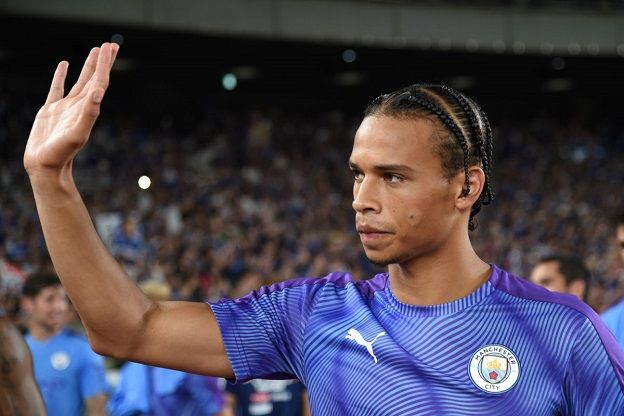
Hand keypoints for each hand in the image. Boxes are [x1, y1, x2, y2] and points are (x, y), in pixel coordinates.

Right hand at [24, 42, 118, 175]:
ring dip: (88, 65)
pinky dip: (61, 75)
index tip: (110, 48)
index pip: (100, 82)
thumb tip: (100, 92)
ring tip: (95, 50)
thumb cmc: (62, 153)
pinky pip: (57, 87)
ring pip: (80, 80)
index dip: (106, 65)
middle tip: (111, 44)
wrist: (46, 166)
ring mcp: (65, 107)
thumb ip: (89, 113)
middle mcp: (80, 106)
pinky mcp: (50, 110)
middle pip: (95, 78)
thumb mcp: (77, 132)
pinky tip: (64, 64)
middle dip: (103, 61)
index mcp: (88, 108)